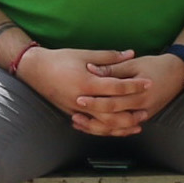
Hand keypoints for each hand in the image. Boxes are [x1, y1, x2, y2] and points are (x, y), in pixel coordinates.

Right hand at [16, 46, 136, 131]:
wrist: (35, 71)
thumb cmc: (60, 59)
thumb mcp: (84, 54)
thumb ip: (109, 57)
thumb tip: (130, 53)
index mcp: (86, 82)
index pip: (116, 87)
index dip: (134, 85)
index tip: (148, 83)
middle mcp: (82, 99)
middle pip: (112, 111)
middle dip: (131, 111)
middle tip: (147, 109)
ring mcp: (76, 110)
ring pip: (103, 124)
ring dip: (122, 126)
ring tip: (137, 123)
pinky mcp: (72, 115)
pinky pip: (93, 127)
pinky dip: (107, 130)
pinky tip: (118, 128)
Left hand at [76, 53, 183, 134]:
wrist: (177, 73)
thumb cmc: (155, 65)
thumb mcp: (133, 64)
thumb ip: (113, 69)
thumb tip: (91, 69)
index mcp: (139, 94)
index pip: (113, 101)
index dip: (95, 101)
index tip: (78, 98)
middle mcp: (141, 108)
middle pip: (113, 118)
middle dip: (92, 117)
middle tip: (74, 114)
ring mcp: (143, 115)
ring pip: (117, 128)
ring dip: (97, 127)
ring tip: (80, 123)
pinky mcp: (142, 118)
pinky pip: (123, 128)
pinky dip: (108, 128)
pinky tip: (94, 126)